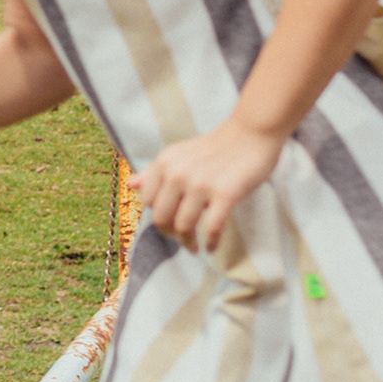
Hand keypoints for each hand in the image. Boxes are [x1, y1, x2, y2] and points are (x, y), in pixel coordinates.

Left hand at [136, 121, 283, 253]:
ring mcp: (201, 185)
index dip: (158, 215)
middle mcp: (178, 174)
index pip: (148, 202)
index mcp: (164, 163)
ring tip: (194, 247)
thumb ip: (155, 171)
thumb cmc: (215, 147)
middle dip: (170, 235)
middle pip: (162, 218)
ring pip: (184, 227)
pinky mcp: (225, 194)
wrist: (251, 134)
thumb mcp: (179, 154)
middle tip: (181, 240)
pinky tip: (211, 247)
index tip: (169, 223)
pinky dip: (210, 242)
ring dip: (188, 243)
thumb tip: (131, 185)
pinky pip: (211, 228)